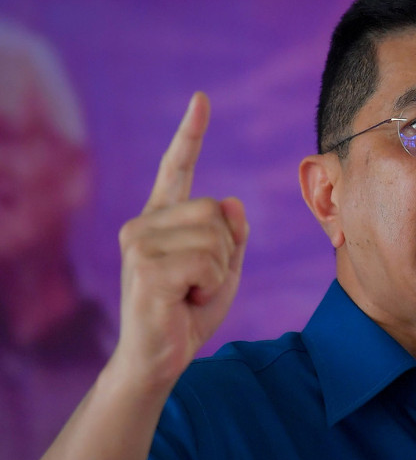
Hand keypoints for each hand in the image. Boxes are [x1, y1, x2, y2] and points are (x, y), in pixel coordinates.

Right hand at [112, 92, 248, 393]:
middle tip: (200, 282)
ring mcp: (139, 243)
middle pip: (215, 209)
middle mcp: (143, 223)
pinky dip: (211, 285)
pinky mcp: (146, 267)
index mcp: (161, 219)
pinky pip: (209, 261)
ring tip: (191, 292)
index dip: (190, 134)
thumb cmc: (189, 312)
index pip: (176, 169)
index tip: (201, 100)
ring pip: (216, 236)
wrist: (159, 359)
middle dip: (227, 251)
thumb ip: (232, 234)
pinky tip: (185, 300)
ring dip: (219, 272)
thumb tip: (231, 200)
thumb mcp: (225, 268)